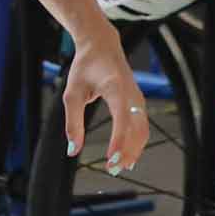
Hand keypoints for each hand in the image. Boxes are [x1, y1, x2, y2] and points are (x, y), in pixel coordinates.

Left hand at [62, 32, 150, 175]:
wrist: (102, 45)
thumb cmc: (86, 66)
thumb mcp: (72, 93)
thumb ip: (72, 122)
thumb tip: (73, 150)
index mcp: (115, 87)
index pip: (122, 118)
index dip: (118, 141)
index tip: (111, 159)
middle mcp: (132, 93)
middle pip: (136, 128)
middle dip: (126, 151)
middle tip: (112, 170)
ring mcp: (138, 97)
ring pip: (142, 129)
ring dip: (133, 150)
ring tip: (120, 167)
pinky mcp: (138, 102)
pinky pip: (142, 125)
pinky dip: (136, 142)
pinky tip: (128, 156)